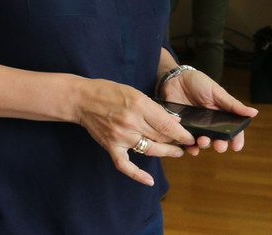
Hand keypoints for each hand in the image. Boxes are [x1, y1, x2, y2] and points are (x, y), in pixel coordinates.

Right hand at [74, 79, 196, 185]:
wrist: (81, 100)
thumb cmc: (107, 92)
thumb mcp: (134, 92)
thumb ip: (154, 107)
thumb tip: (173, 121)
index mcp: (139, 105)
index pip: (166, 124)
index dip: (181, 133)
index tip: (190, 137)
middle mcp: (131, 122)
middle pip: (161, 137)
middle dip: (176, 141)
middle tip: (186, 143)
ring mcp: (120, 136)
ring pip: (150, 150)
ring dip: (166, 153)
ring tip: (177, 152)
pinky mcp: (111, 147)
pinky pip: (125, 165)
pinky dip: (137, 175)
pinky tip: (149, 180)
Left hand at [157, 67, 257, 154]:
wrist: (175, 78)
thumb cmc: (198, 82)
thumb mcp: (217, 91)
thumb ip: (232, 104)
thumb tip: (254, 112)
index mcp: (221, 115)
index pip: (232, 130)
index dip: (236, 139)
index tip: (237, 147)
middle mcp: (210, 124)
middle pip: (217, 139)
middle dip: (219, 144)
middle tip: (219, 146)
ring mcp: (196, 127)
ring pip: (202, 142)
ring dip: (204, 145)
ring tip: (202, 141)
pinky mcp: (182, 128)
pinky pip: (186, 141)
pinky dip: (188, 146)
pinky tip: (190, 147)